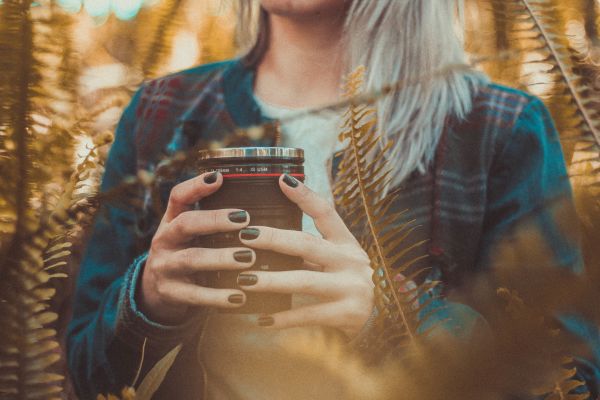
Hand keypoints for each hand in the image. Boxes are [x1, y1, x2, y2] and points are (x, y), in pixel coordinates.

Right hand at [140, 171, 254, 324]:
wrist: (157, 291)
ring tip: (248, 258)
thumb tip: (258, 197)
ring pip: (192, 259)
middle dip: (215, 220)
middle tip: (245, 219)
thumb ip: (212, 218)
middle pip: (186, 224)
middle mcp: (164, 240)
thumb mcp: (191, 233)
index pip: (177, 196)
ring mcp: (165, 266)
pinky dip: (218, 296)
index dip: (196, 185)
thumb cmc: (186, 252)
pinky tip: (239, 296)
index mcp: (172, 220)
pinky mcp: (170, 293)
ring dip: (221, 258)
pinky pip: (195, 295)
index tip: (219, 177)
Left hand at [237, 174, 374, 337]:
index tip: (282, 180)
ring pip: (304, 280)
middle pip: (306, 244)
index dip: (305, 196)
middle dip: (273, 239)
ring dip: (271, 281)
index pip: (326, 213)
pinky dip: (283, 318)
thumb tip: (264, 237)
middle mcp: (350, 261)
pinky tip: (262, 319)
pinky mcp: (347, 314)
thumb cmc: (347, 285)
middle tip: (245, 236)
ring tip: (244, 281)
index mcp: (345, 243)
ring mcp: (350, 287)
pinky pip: (308, 314)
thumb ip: (311, 250)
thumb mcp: (337, 261)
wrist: (381, 320)